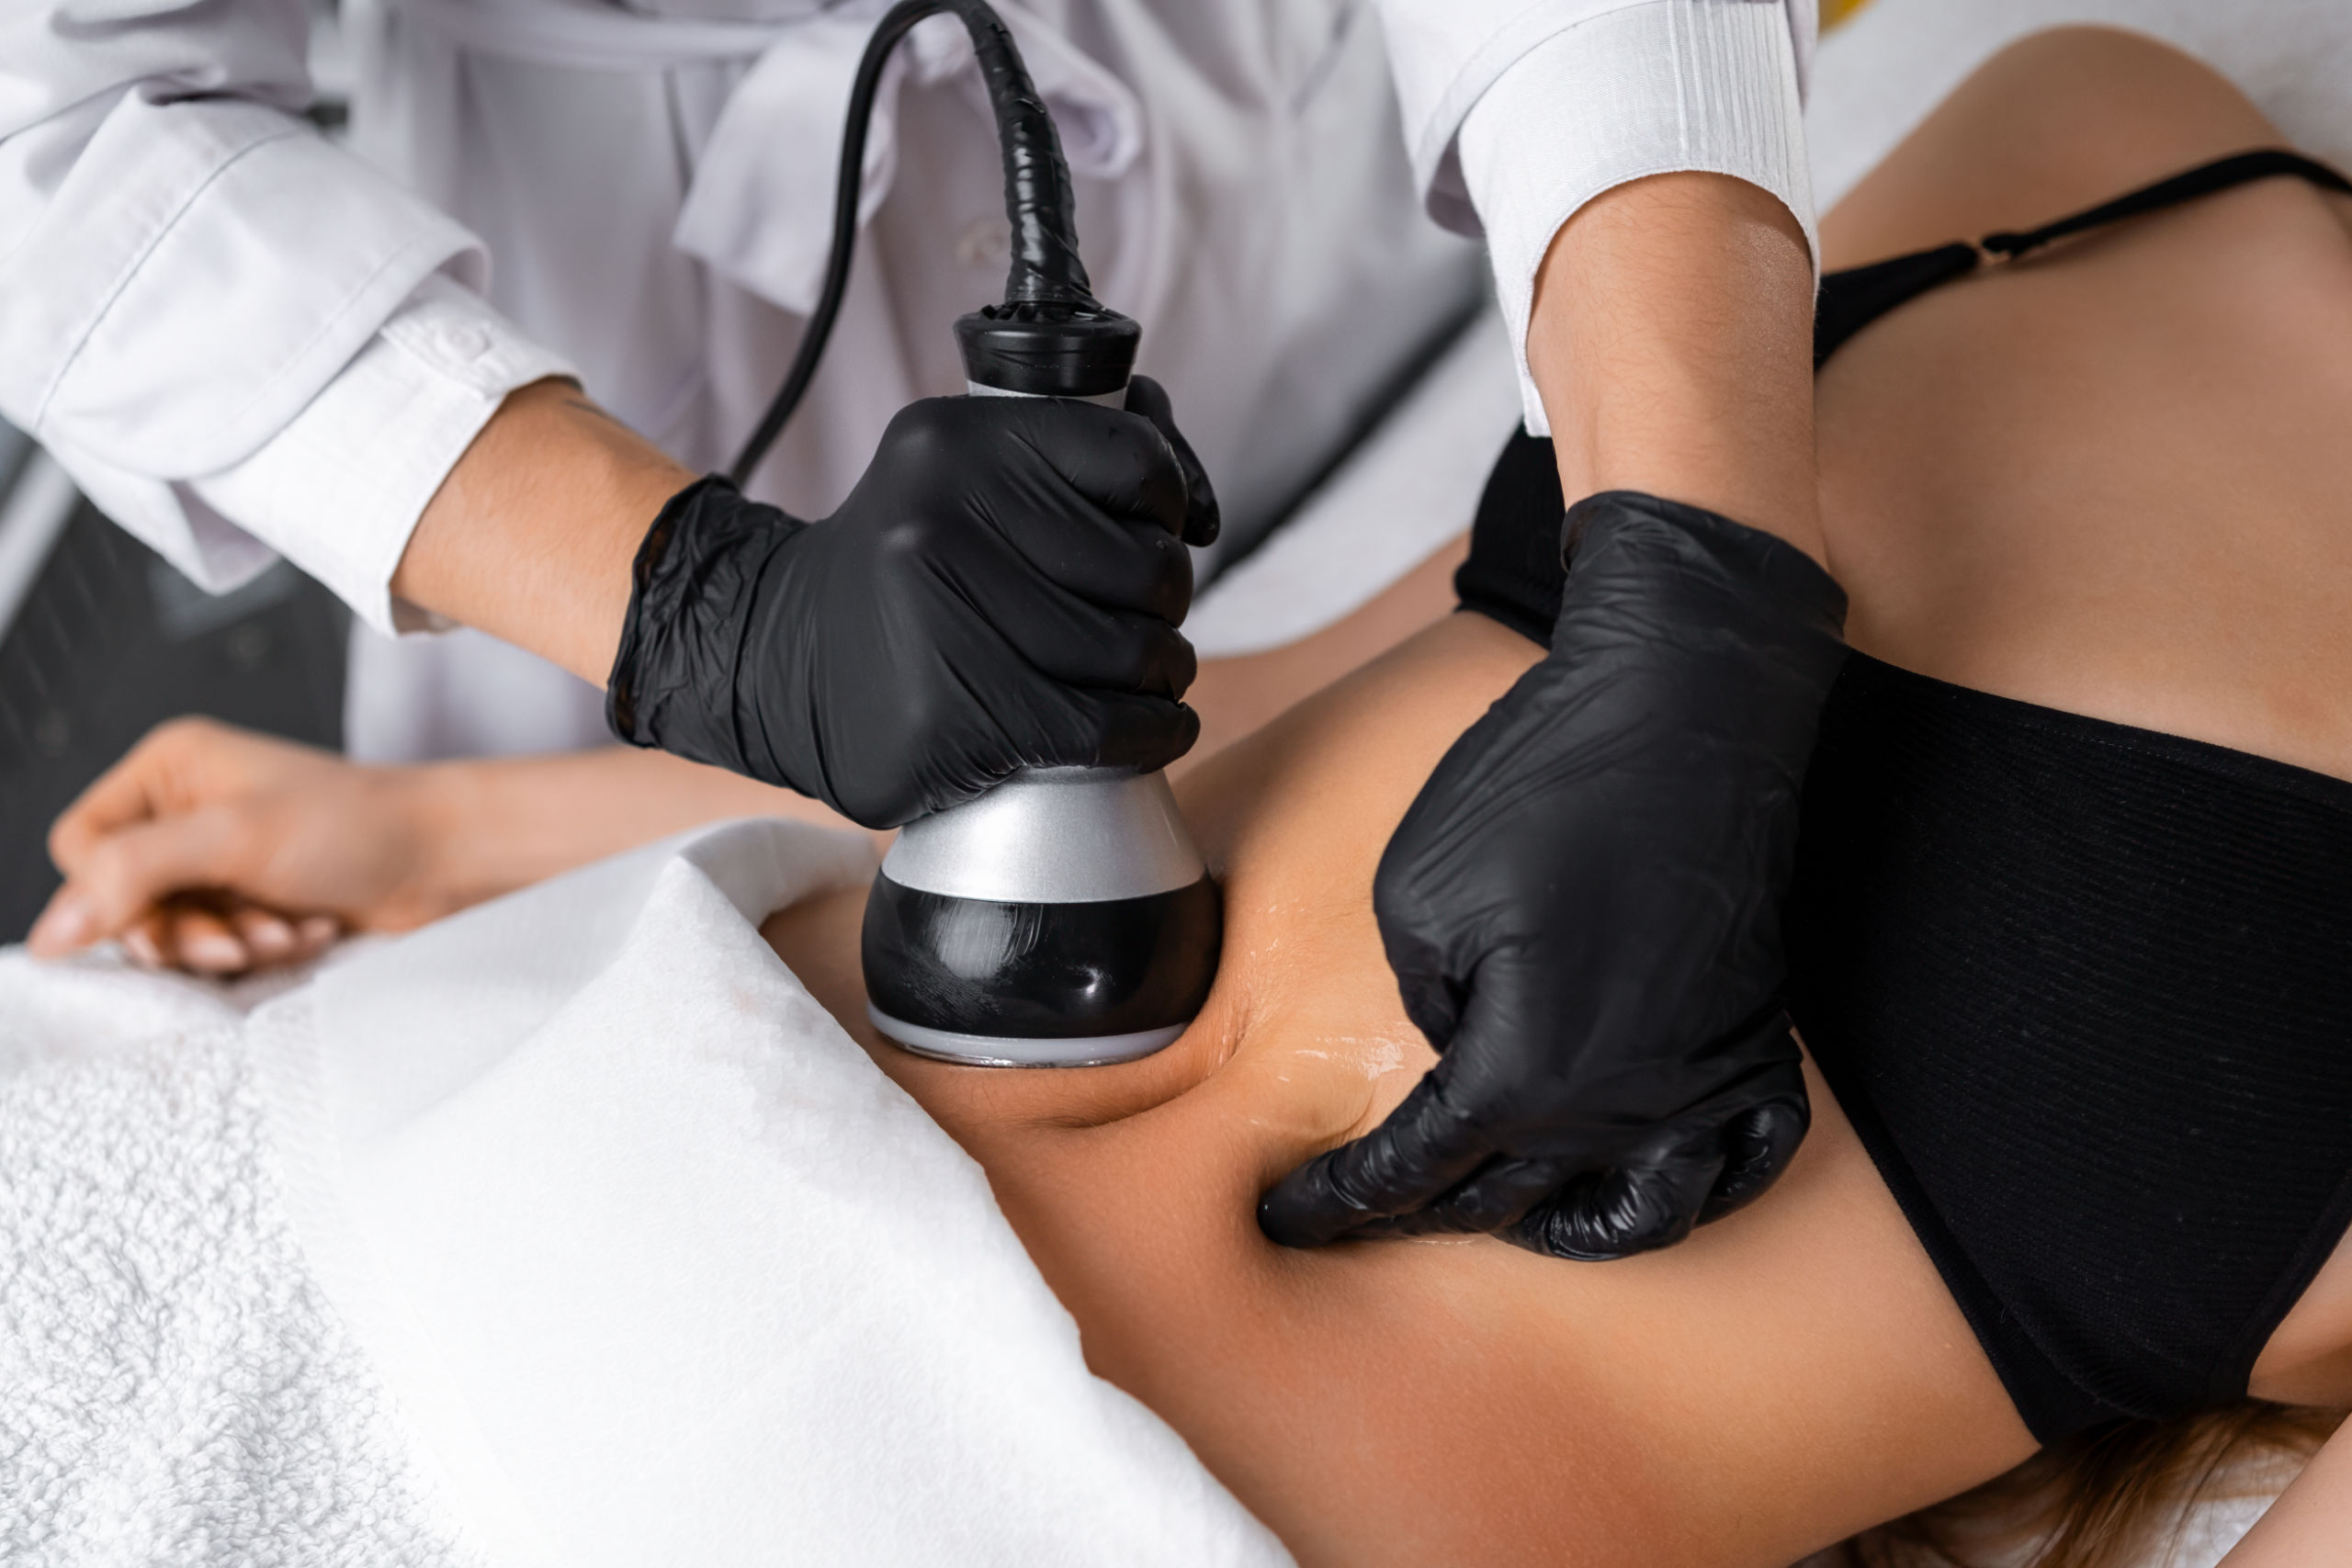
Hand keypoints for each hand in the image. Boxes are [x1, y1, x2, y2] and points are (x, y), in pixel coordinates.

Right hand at [28, 718, 457, 973]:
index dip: (110, 892)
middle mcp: (189, 807)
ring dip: (227, 944)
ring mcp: (224, 856)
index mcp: (171, 767)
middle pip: (125, 897)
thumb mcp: (232, 840)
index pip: (82, 844)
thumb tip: (50, 934)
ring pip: (173, 929)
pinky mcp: (257, 896)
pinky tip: (307, 933)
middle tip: (235, 940)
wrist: (449, 860)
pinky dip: (259, 949)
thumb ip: (134, 877)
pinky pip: (220, 943)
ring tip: (283, 933)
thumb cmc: (358, 827)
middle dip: (183, 929)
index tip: (158, 923)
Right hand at [606, 376, 1218, 827]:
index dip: (1169, 505)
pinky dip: (1151, 733)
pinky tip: (1149, 726)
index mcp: (956, 444)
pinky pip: (1105, 729)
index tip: (1159, 532)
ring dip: (1162, 672)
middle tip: (1135, 618)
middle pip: (1150, 568)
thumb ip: (1072, 454)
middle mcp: (941, 522)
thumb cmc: (906, 570)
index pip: (1135, 461)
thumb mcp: (955, 472)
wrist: (780, 662)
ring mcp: (941, 624)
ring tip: (1137, 674)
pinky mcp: (952, 720)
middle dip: (1165, 602)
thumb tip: (1198, 503)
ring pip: (1138, 654)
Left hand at [1259, 492, 1847, 1259]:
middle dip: (1424, 1216)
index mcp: (1523, 1070)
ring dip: (1564, 1229)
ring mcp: (1701, 1076)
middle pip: (1510, 1196)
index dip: (1342, 1201)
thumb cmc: (1543, 784)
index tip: (1289, 1219)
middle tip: (1361, 1219)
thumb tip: (1457, 1044)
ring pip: (1637, 1211)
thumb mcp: (1416, 892)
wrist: (1683, 705)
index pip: (1416, 1169)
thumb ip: (1422, 1000)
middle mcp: (1621, 1100)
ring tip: (1512, 1220)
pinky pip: (1746, 1160)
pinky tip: (1653, 1181)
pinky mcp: (1755, 1033)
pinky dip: (1700, 1190)